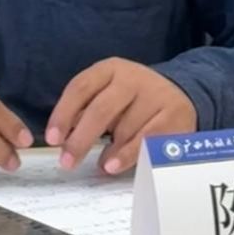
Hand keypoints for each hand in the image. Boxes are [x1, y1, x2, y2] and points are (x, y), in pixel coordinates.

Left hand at [45, 58, 196, 174]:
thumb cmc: (133, 99)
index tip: (52, 139)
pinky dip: (127, 155)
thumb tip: (61, 138)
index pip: (81, 87)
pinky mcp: (174, 116)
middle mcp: (132, 78)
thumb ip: (85, 111)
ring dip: (107, 151)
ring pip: (124, 128)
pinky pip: (146, 140)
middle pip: (101, 109)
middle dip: (80, 139)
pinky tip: (113, 165)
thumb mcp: (108, 94)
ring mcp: (155, 95)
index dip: (64, 113)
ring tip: (100, 165)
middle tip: (66, 162)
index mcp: (110, 69)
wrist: (180, 94)